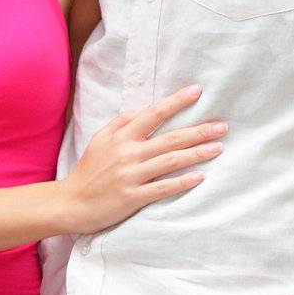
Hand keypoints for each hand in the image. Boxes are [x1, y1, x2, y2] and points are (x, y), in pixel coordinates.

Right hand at [62, 84, 224, 234]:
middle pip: (170, 138)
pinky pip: (162, 188)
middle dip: (198, 131)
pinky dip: (182, 182)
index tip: (196, 92)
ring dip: (197, 154)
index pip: (153, 114)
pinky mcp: (133, 197)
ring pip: (170, 161)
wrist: (72, 202)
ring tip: (218, 148)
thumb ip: (120, 123)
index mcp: (121, 137)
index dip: (176, 102)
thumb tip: (143, 111)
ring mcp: (131, 176)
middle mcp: (128, 153)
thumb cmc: (89, 170)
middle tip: (222, 127)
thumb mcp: (100, 140)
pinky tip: (200, 177)